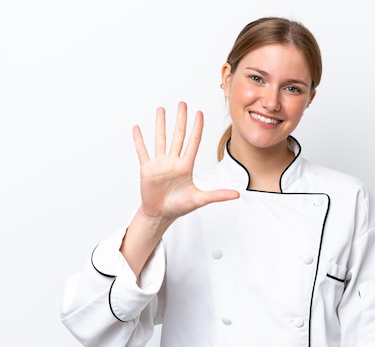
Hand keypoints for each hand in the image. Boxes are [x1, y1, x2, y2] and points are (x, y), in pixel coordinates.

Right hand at [132, 102, 238, 222]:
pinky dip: (139, 140)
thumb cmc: (179, 207)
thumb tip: (237, 194)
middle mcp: (173, 162)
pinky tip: (137, 128)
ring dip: (160, 124)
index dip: (197, 128)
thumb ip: (218, 195)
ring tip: (161, 109)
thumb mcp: (200, 199)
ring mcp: (160, 164)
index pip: (193, 142)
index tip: (199, 113)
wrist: (161, 214)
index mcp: (186, 166)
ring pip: (160, 139)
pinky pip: (142, 151)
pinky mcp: (147, 169)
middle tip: (182, 104)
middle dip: (181, 119)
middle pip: (178, 136)